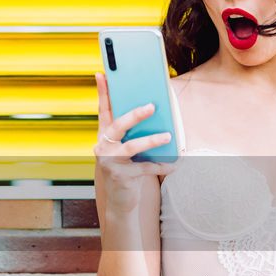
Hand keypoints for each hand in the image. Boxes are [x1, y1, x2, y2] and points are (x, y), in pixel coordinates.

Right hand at [94, 72, 177, 213]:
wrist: (120, 202)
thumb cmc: (127, 170)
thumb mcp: (127, 150)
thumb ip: (133, 134)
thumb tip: (154, 114)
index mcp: (104, 136)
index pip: (103, 110)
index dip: (102, 92)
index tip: (102, 74)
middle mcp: (103, 147)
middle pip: (117, 125)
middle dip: (134, 115)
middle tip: (151, 107)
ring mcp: (109, 162)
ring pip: (131, 146)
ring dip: (151, 140)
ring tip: (168, 136)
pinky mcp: (120, 177)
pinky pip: (144, 168)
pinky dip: (161, 166)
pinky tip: (174, 165)